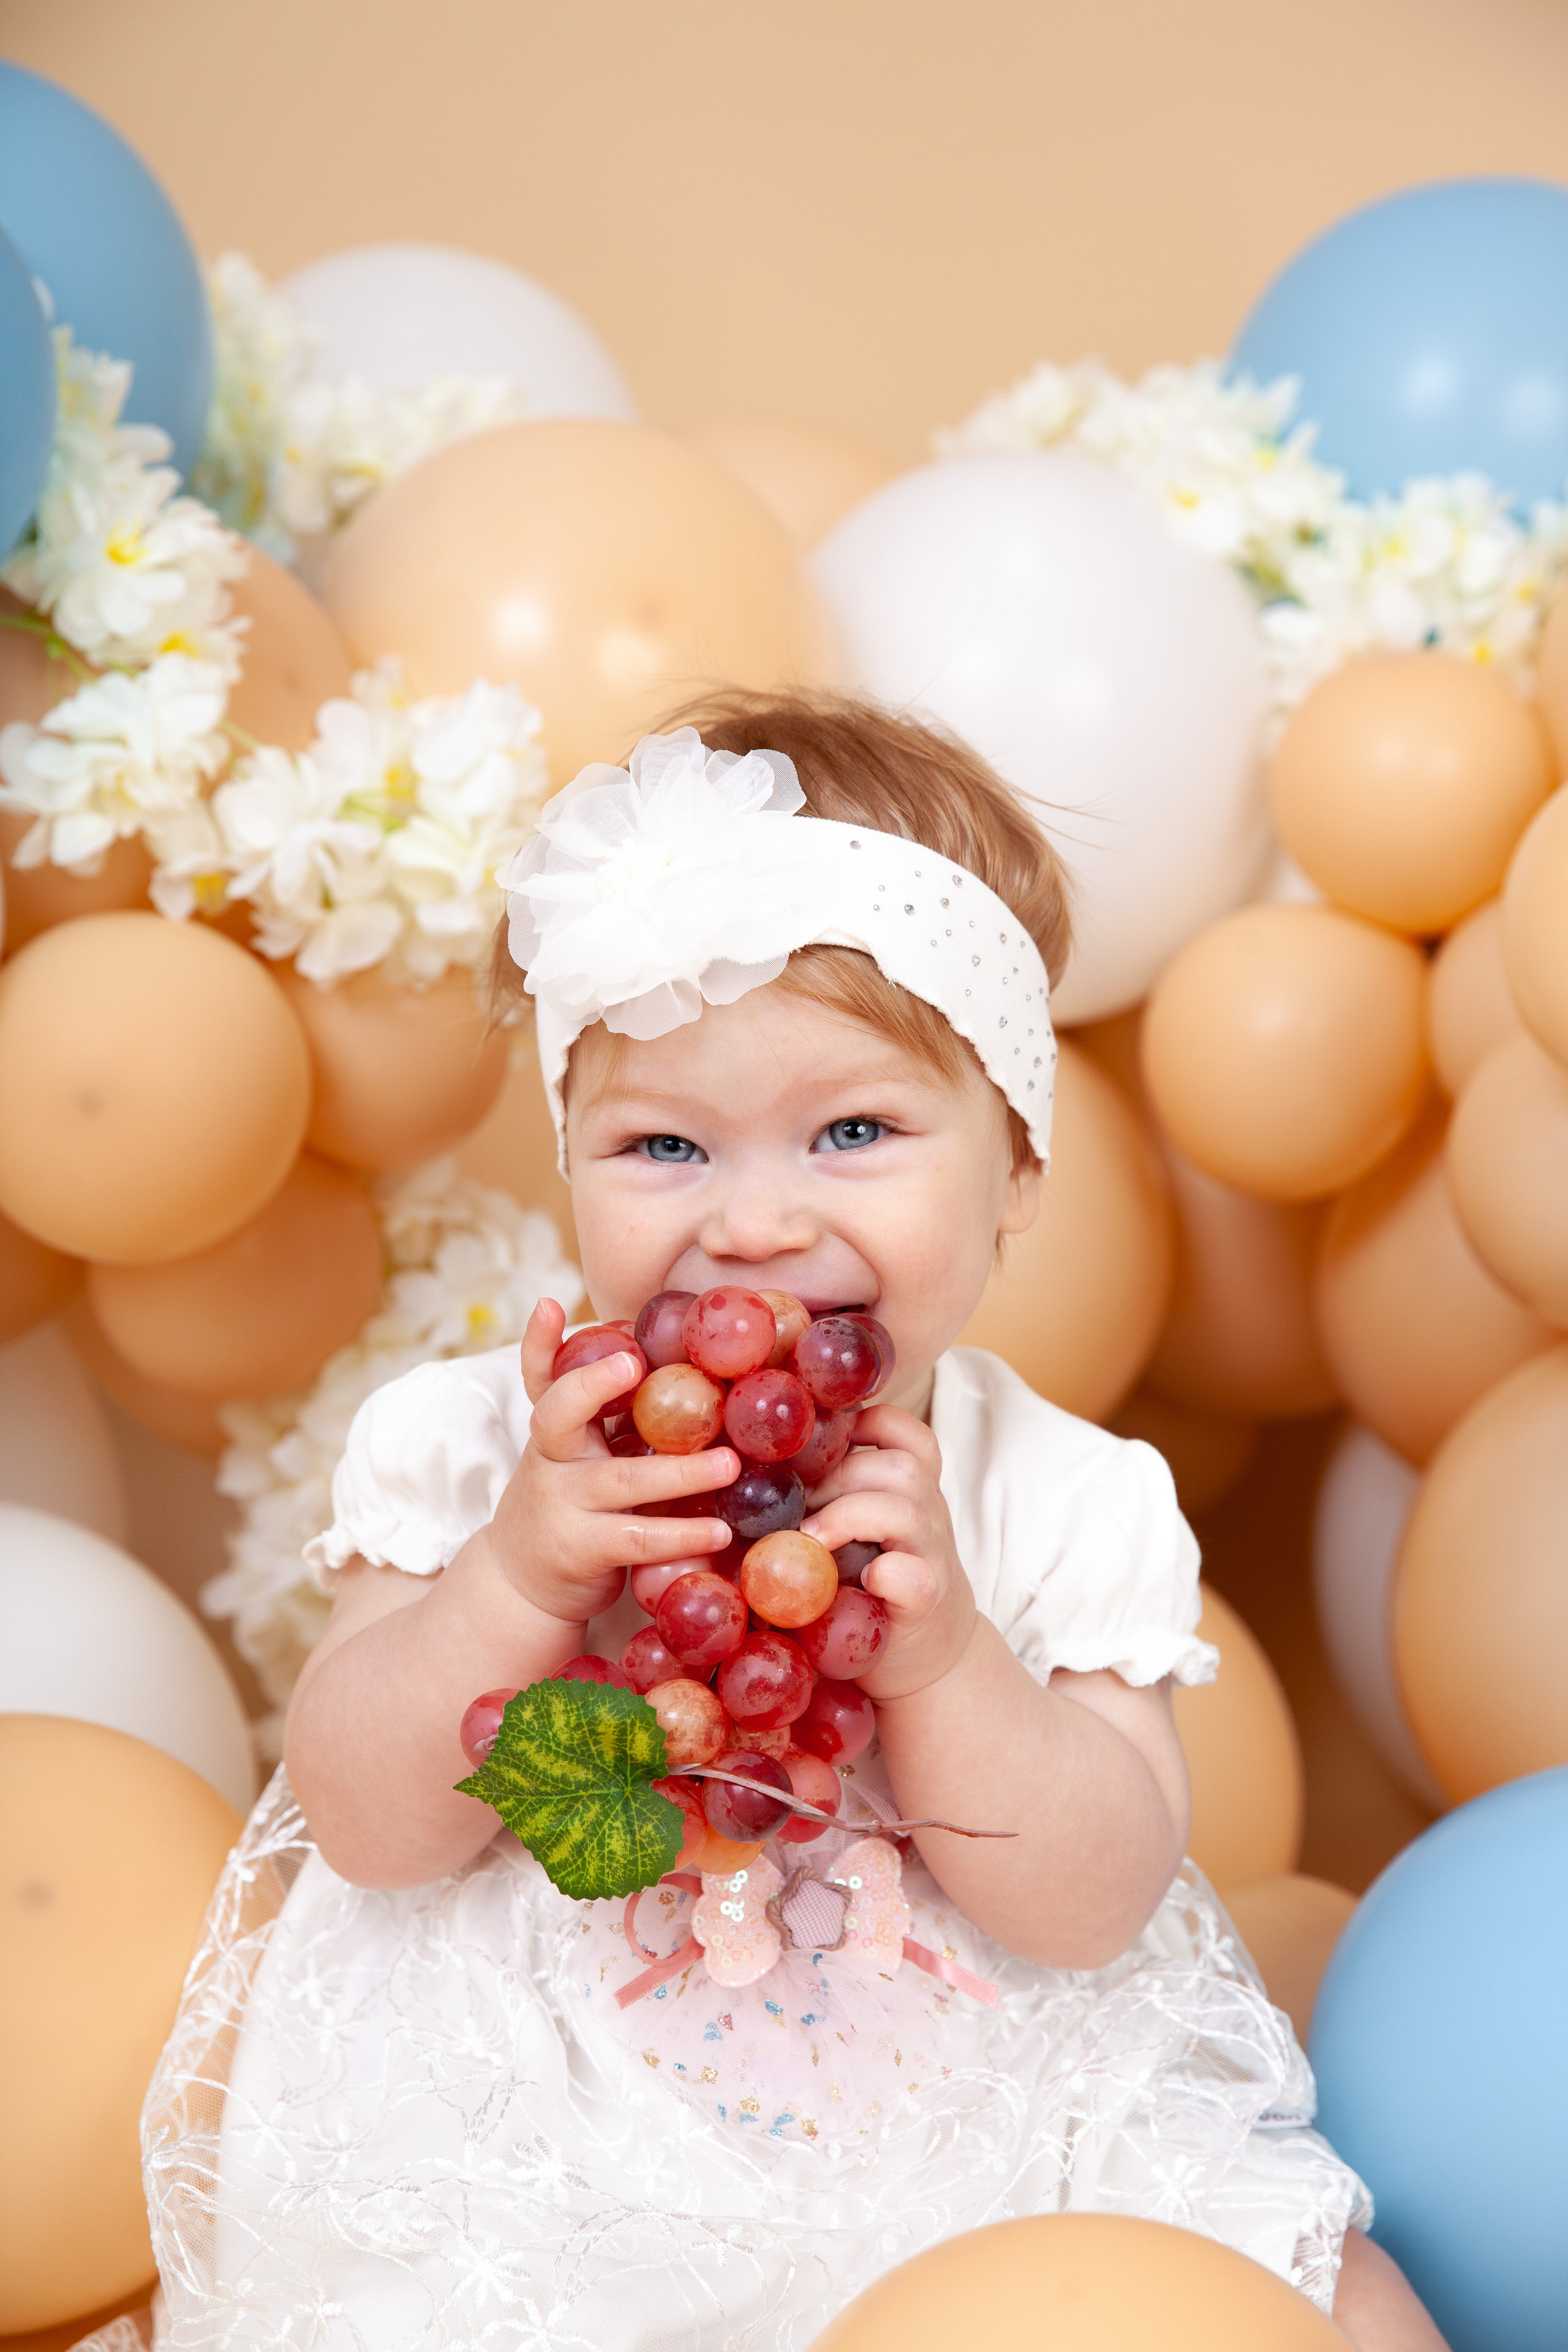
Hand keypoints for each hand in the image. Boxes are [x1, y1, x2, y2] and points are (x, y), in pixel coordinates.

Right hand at [489, 1299, 738, 1631]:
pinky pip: (637, 1537)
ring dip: (680, 1473)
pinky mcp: (581, 1550)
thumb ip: (610, 1416)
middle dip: (592, 1385)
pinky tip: (720, 1532)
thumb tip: (682, 1364)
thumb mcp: (576, 1454)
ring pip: (619, 1480)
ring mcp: (561, 1505)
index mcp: (553, 1430)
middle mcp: (549, 1460)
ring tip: (730, 1465)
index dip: (539, 1342)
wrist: (520, 1583)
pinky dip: (681, 1534)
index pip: (538, 1377)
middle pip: (558, 1414)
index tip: (550, 1305)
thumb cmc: (568, 1504)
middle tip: (632, 1363)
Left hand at [799, 1403, 976, 1700]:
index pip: (898, 1428)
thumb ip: (819, 1499)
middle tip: (791, 1509)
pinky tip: (855, 1581)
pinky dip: (881, 1572)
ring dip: (847, 1517)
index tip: (813, 1444)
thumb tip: (736, 1471)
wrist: (930, 1657)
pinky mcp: (925, 1599)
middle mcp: (927, 1512)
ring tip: (808, 1542)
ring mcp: (931, 1554)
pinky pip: (909, 1574)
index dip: (858, 1423)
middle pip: (897, 1464)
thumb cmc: (869, 1585)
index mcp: (908, 1487)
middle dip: (835, 1478)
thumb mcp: (853, 1532)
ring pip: (903, 1508)